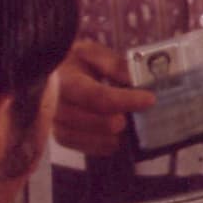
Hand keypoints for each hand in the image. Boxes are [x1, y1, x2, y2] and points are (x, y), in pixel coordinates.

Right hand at [55, 38, 154, 157]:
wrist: (52, 75)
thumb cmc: (72, 63)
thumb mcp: (92, 53)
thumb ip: (114, 65)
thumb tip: (136, 79)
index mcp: (65, 80)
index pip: (97, 95)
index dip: (125, 100)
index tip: (149, 99)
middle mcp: (56, 104)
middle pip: (94, 121)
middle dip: (118, 120)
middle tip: (134, 115)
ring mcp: (56, 123)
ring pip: (88, 139)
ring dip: (112, 135)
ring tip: (126, 125)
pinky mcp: (61, 136)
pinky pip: (86, 148)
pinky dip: (104, 145)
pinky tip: (115, 136)